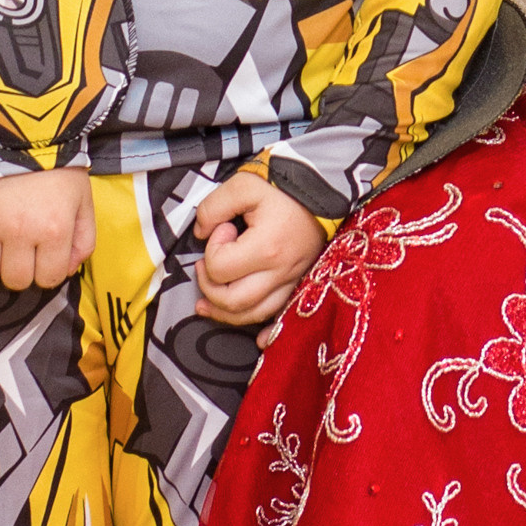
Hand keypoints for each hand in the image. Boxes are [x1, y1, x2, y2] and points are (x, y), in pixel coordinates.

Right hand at [0, 165, 94, 290]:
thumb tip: (67, 270)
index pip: (49, 278)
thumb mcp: (83, 202)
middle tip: (22, 251)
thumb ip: (84, 240)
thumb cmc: (56, 169)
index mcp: (54, 229)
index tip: (45, 258)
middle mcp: (19, 231)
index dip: (49, 272)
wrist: (21, 131)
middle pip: (15, 280)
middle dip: (22, 271)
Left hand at [194, 171, 327, 345]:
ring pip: (252, 315)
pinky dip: (266, 333)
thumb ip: (213, 207)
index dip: (211, 249)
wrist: (323, 188)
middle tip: (206, 265)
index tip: (224, 229)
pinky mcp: (299, 284)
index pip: (219, 268)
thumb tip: (201, 233)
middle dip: (209, 287)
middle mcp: (281, 272)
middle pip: (233, 301)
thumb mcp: (243, 184)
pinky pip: (281, 318)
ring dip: (224, 313)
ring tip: (207, 301)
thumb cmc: (283, 185)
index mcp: (266, 248)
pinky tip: (256, 340)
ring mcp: (292, 281)